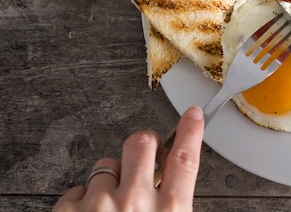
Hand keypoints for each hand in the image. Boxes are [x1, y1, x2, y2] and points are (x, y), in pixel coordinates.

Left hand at [53, 106, 204, 211]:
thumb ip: (171, 206)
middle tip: (139, 159)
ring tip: (107, 211)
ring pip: (106, 166)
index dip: (190, 132)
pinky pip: (77, 190)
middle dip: (142, 145)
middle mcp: (136, 202)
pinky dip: (81, 203)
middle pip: (142, 144)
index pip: (185, 159)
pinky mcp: (69, 210)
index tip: (192, 115)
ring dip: (108, 183)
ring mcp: (100, 205)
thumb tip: (170, 187)